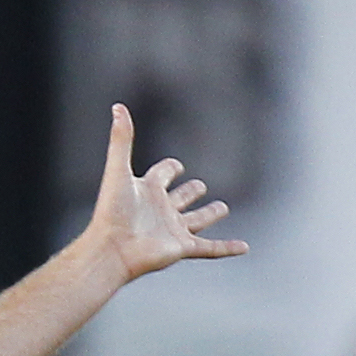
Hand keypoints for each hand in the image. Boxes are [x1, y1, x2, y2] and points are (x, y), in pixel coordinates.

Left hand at [80, 103, 246, 282]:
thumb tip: (117, 106)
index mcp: (147, 190)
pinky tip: (244, 247)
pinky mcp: (182, 247)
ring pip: (197, 220)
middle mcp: (161, 210)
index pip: (162, 174)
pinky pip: (210, 248)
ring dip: (209, 214)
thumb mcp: (118, 169)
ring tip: (223, 208)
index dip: (169, 168)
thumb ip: (121, 139)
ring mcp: (172, 230)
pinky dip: (227, 248)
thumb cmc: (111, 211)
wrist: (111, 249)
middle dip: (190, 192)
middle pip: (181, 198)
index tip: (175, 166)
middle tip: (200, 186)